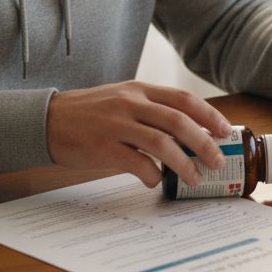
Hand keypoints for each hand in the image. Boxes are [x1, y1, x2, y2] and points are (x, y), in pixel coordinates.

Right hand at [46, 81, 231, 187]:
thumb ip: (150, 110)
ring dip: (184, 163)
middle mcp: (130, 103)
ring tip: (195, 178)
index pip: (183, 99)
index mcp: (139, 90)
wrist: (46, 120)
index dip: (209, 115)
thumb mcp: (121, 99)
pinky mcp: (103, 148)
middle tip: (217, 161)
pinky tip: (156, 181)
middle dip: (204, 143)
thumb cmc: (89, 113)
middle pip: (179, 121)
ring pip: (162, 143)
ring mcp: (116, 125)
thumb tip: (188, 132)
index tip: (225, 131)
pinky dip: (152, 175)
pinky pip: (137, 163)